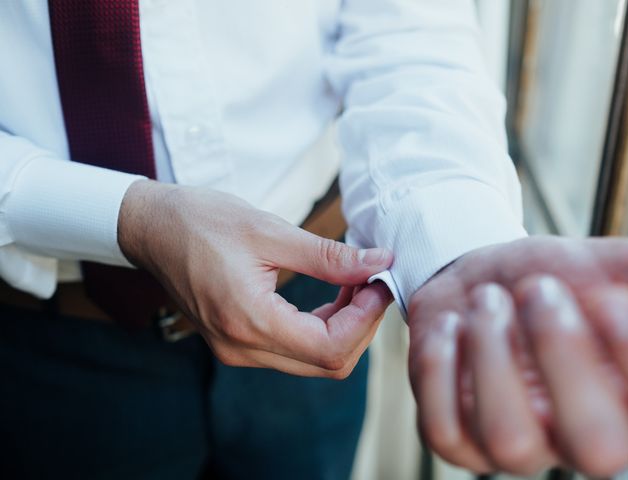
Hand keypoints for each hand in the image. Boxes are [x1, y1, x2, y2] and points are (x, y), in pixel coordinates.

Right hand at [118, 180, 393, 377]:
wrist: (154, 229)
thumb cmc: (202, 222)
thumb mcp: (270, 231)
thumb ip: (329, 256)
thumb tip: (379, 262)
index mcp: (249, 321)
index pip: (330, 348)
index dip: (366, 319)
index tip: (379, 281)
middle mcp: (243, 348)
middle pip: (328, 363)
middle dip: (361, 325)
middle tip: (372, 281)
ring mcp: (238, 351)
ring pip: (313, 359)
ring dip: (344, 326)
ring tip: (354, 283)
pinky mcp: (238, 343)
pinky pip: (294, 350)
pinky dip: (321, 327)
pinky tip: (331, 295)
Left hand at [408, 235, 627, 475]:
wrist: (480, 280)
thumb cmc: (548, 278)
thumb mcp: (600, 266)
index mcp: (626, 402)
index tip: (607, 298)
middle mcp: (577, 438)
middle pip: (594, 446)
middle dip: (563, 354)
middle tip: (538, 288)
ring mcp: (514, 446)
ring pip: (508, 437)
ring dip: (491, 351)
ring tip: (487, 298)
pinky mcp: (458, 440)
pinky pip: (442, 430)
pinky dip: (439, 367)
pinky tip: (450, 325)